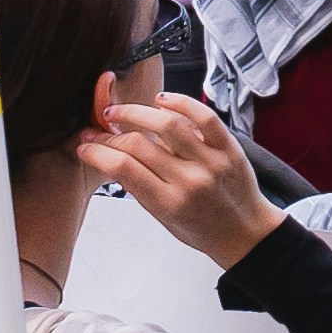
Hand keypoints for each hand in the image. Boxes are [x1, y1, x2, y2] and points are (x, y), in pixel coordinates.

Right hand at [72, 82, 273, 265]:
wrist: (245, 233)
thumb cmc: (203, 229)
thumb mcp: (162, 219)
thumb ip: (140, 188)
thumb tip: (112, 156)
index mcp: (169, 203)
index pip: (122, 169)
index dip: (97, 152)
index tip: (85, 146)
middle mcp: (190, 181)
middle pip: (138, 145)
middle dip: (109, 134)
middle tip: (98, 129)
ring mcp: (211, 161)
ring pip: (168, 124)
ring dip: (136, 112)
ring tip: (120, 111)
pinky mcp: (229, 146)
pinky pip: (204, 116)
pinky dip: (181, 102)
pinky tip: (161, 99)